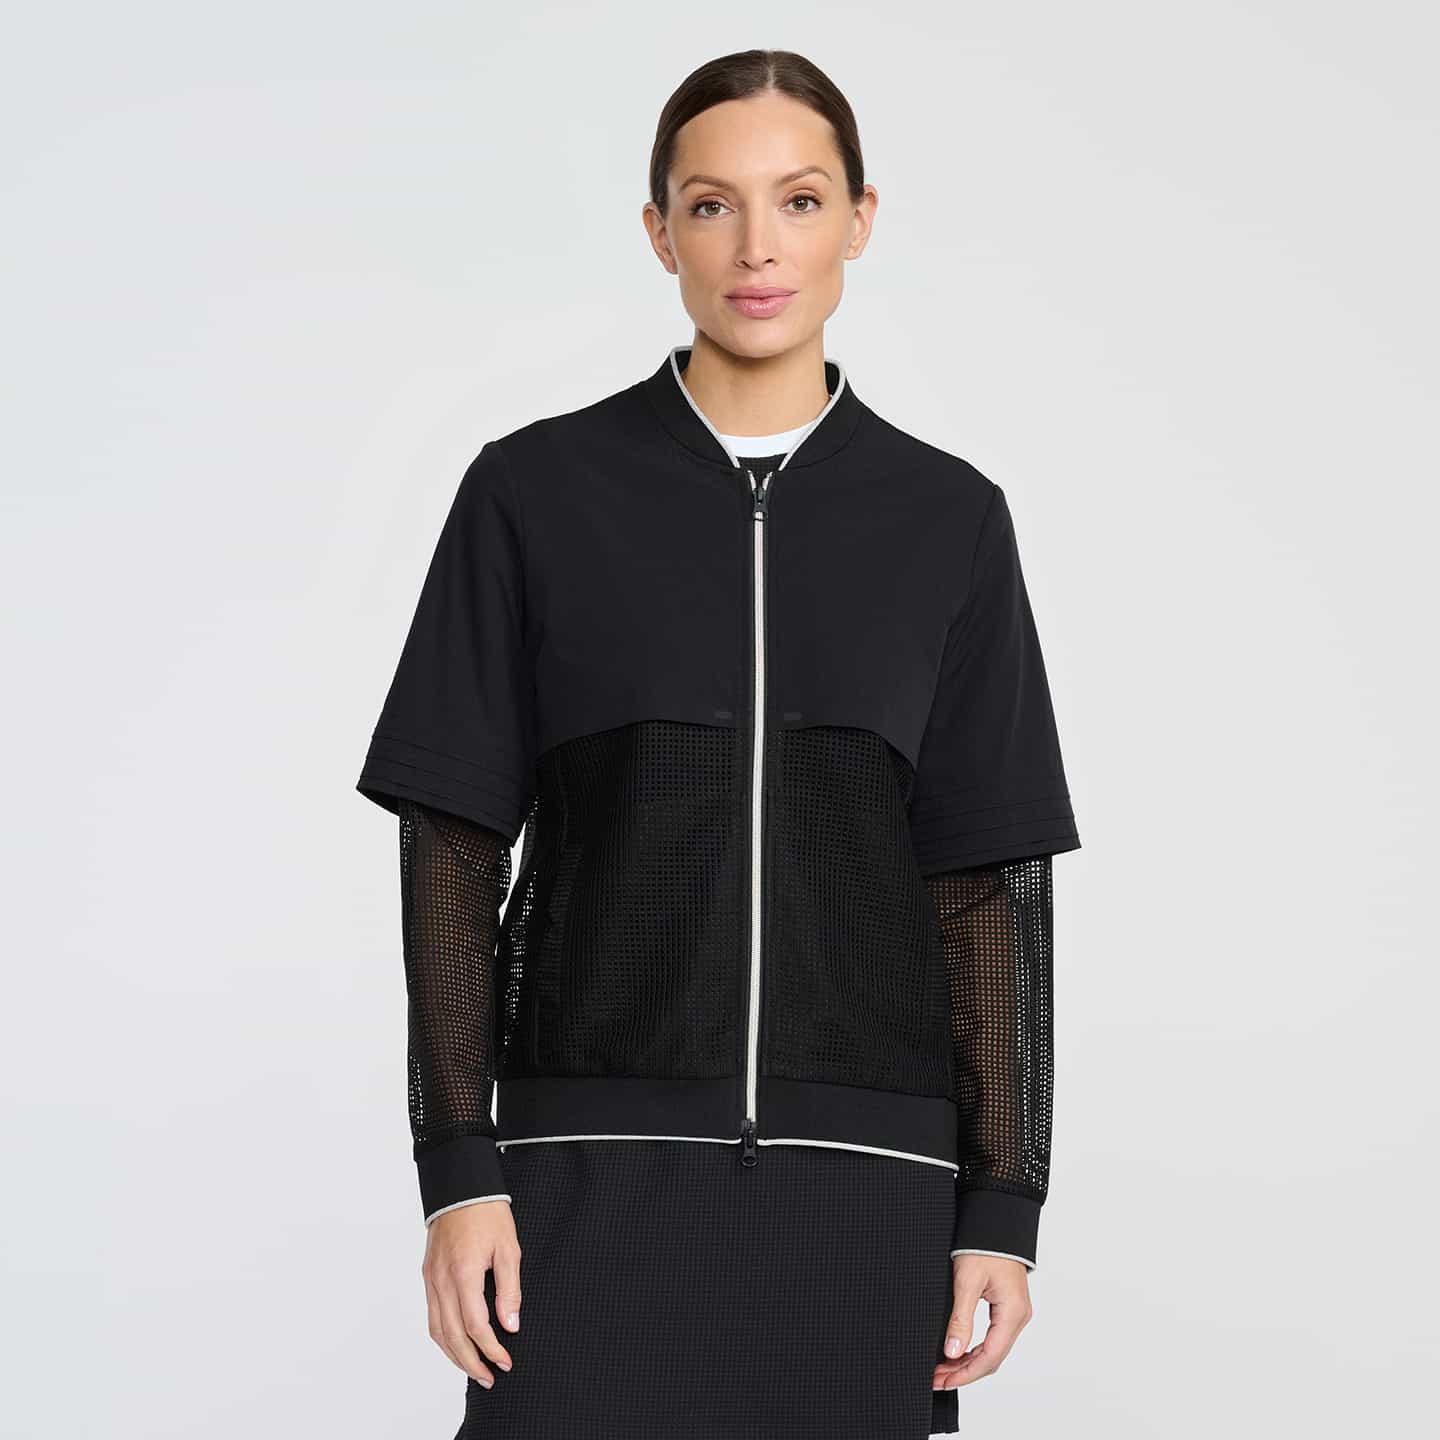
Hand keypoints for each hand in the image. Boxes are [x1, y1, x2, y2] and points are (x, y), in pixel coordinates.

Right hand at [422, 1199, 522, 1386]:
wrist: (461, 1186)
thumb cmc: (487, 1212)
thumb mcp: (509, 1248)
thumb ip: (510, 1288)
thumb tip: (511, 1324)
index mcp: (464, 1273)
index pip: (475, 1325)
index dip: (491, 1349)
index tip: (506, 1361)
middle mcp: (442, 1280)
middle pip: (452, 1336)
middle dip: (472, 1362)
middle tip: (490, 1378)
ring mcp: (431, 1279)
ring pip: (437, 1330)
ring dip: (455, 1355)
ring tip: (474, 1369)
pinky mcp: (428, 1276)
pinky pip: (432, 1315)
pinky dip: (443, 1336)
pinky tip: (456, 1344)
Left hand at [933, 1253, 1032, 1389]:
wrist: (996, 1220)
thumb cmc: (984, 1245)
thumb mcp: (967, 1282)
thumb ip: (961, 1320)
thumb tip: (952, 1352)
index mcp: (1012, 1313)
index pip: (989, 1358)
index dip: (964, 1374)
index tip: (942, 1381)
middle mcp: (1018, 1317)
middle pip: (992, 1358)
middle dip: (963, 1371)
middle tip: (937, 1378)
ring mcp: (1015, 1312)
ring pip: (993, 1349)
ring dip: (968, 1361)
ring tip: (942, 1368)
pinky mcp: (1008, 1306)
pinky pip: (993, 1336)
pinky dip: (975, 1348)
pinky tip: (958, 1352)